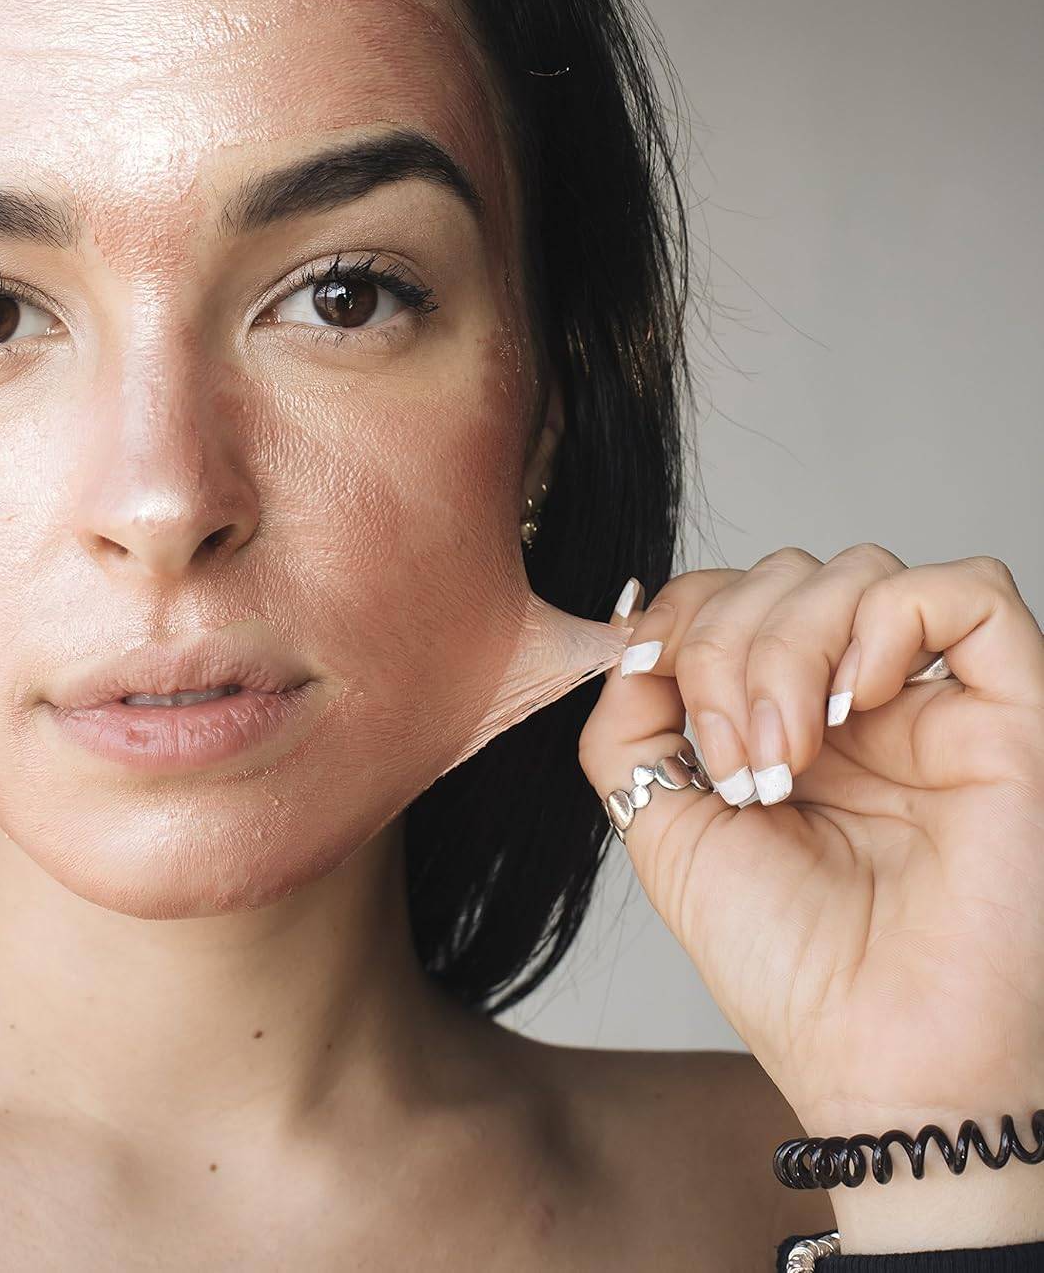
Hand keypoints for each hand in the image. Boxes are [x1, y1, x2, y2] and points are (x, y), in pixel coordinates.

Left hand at [577, 545, 1043, 1154]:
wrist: (880, 1062)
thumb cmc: (787, 965)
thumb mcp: (663, 825)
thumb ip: (630, 723)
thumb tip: (628, 633)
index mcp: (782, 718)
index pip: (732, 594)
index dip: (680, 613)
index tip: (652, 683)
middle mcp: (859, 702)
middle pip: (786, 574)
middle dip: (726, 645)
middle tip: (735, 763)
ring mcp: (933, 704)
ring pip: (860, 571)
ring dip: (789, 644)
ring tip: (785, 754)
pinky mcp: (1010, 716)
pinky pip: (970, 592)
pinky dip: (889, 621)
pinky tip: (854, 703)